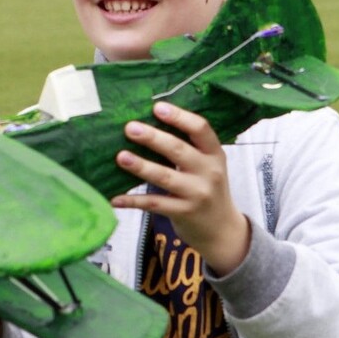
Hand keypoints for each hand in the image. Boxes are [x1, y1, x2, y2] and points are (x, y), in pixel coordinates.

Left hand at [109, 102, 251, 274]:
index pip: (201, 129)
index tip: (158, 107)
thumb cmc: (208, 189)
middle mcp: (209, 172)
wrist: (222, 230)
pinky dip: (133, 201)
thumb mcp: (208, 166)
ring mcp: (197, 194)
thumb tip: (147, 126)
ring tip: (121, 157)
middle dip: (153, 138)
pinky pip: (154, 204)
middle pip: (179, 150)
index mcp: (214, 154)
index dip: (180, 117)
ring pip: (165, 177)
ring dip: (141, 166)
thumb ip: (188, 149)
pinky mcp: (184, 213)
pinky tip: (115, 198)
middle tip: (130, 128)